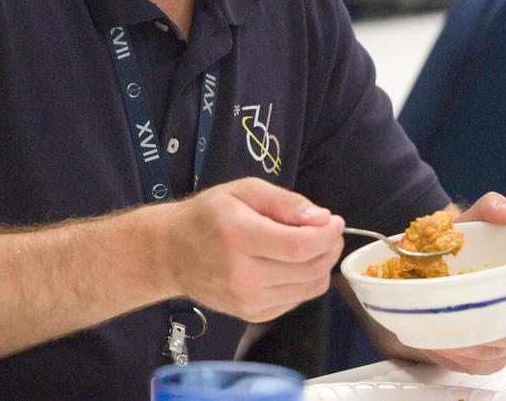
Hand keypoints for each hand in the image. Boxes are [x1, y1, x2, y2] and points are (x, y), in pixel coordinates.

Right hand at [164, 177, 344, 322]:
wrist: (172, 253)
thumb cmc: (207, 216)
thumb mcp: (244, 191)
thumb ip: (285, 202)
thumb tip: (321, 218)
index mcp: (240, 238)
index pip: (301, 245)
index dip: (328, 234)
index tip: (333, 221)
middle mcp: (243, 275)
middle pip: (311, 268)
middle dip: (330, 247)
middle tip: (328, 229)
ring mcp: (248, 300)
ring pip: (310, 287)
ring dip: (322, 264)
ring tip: (312, 244)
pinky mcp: (252, 314)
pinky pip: (298, 299)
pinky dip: (306, 280)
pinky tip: (293, 263)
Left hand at [413, 192, 505, 374]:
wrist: (412, 279)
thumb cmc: (444, 249)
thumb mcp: (461, 223)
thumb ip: (486, 207)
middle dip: (502, 315)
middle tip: (467, 304)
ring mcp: (503, 337)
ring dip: (481, 336)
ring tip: (451, 320)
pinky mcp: (485, 361)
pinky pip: (485, 365)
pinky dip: (466, 355)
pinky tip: (449, 341)